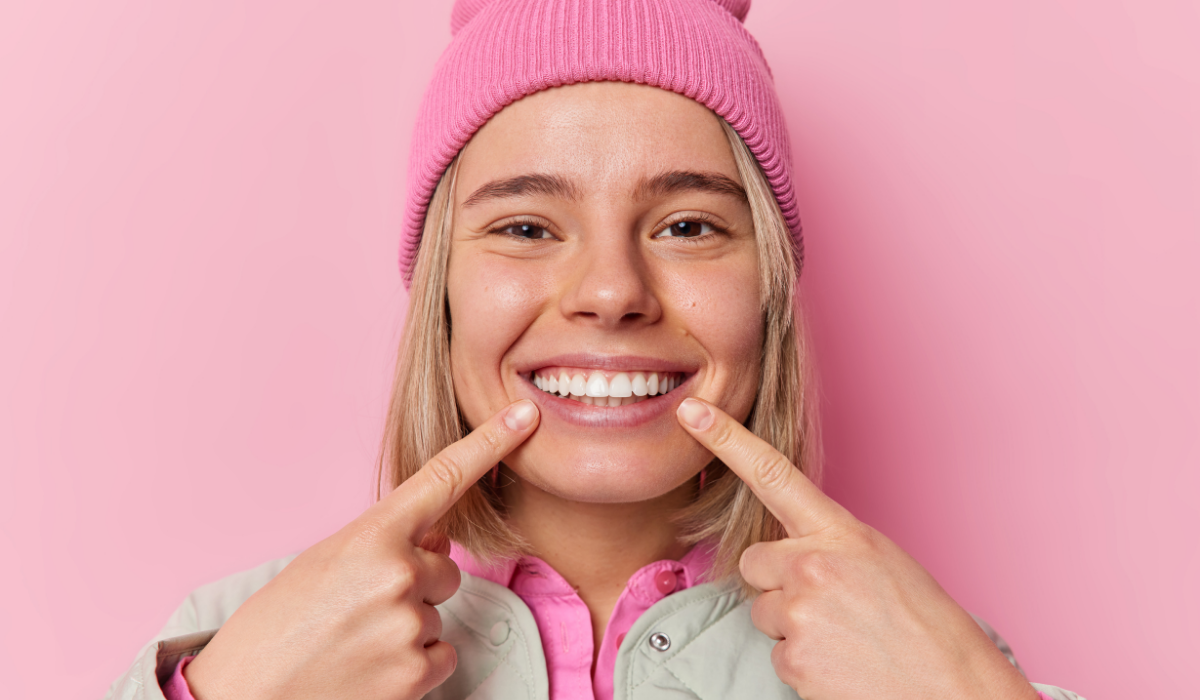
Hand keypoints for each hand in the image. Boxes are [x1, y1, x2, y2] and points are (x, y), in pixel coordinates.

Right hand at [184, 400, 539, 699]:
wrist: (241, 697)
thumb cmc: (275, 627)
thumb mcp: (325, 562)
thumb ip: (385, 543)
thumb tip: (436, 540)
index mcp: (370, 535)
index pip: (443, 478)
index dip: (489, 443)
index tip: (524, 415)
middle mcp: (398, 574)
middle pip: (445, 567)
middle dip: (416, 584)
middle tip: (359, 608)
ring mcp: (409, 625)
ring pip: (440, 614)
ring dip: (408, 626)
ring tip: (354, 641)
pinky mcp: (415, 675)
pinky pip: (442, 655)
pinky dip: (414, 664)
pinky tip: (370, 668)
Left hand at [676, 398, 1038, 699]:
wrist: (954, 687)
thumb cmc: (926, 626)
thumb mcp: (882, 562)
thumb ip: (831, 546)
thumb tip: (792, 552)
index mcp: (842, 532)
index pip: (773, 474)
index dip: (727, 440)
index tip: (693, 412)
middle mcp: (813, 564)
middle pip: (753, 562)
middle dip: (775, 583)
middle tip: (827, 607)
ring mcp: (800, 611)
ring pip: (763, 611)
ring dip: (793, 626)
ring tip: (844, 639)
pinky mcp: (793, 657)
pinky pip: (776, 653)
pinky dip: (802, 664)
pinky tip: (841, 665)